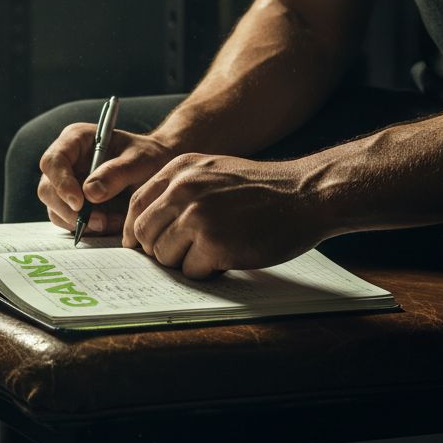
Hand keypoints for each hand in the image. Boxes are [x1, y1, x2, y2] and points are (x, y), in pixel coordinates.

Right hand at [37, 125, 177, 234]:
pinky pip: (67, 221)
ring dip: (79, 222)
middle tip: (99, 221)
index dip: (61, 183)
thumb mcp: (141, 160)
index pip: (53, 161)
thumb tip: (90, 193)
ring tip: (112, 221)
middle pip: (47, 188)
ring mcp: (66, 183)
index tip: (80, 203)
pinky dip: (86, 228)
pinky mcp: (71, 203)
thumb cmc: (149, 157)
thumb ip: (117, 173)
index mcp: (75, 140)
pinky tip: (111, 222)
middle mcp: (65, 161)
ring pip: (54, 209)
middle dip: (69, 210)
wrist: (156, 169)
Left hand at [123, 153, 336, 277]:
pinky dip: (206, 272)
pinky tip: (226, 258)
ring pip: (163, 255)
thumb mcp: (214, 171)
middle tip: (181, 254)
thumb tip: (146, 226)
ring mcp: (197, 216)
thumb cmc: (263, 189)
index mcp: (179, 169)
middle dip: (157, 250)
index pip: (136, 203)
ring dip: (184, 262)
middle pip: (144, 233)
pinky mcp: (214, 244)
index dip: (135, 229)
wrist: (306, 194)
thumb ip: (180, 189)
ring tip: (212, 252)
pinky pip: (190, 271)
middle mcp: (183, 189)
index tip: (139, 244)